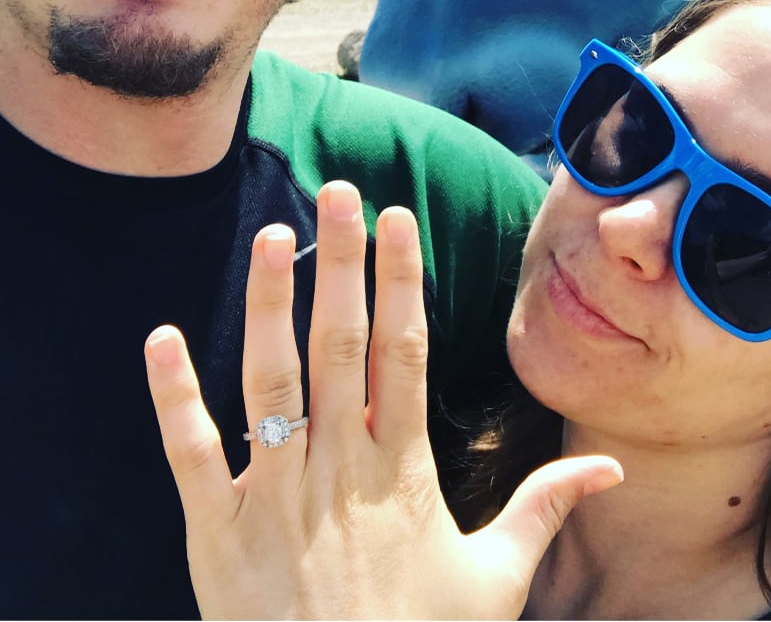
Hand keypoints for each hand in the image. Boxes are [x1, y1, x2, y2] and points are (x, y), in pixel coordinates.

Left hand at [145, 180, 622, 618]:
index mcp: (402, 469)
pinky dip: (174, 397)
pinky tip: (162, 339)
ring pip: (271, 380)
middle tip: (338, 192)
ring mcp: (276, 497)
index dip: (402, 278)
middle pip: (340, 343)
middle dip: (342, 262)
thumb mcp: (496, 579)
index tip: (397, 219)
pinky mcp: (218, 533)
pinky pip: (193, 454)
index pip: (404, 350)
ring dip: (269, 304)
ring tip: (274, 237)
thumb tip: (608, 469)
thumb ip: (545, 509)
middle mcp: (339, 467)